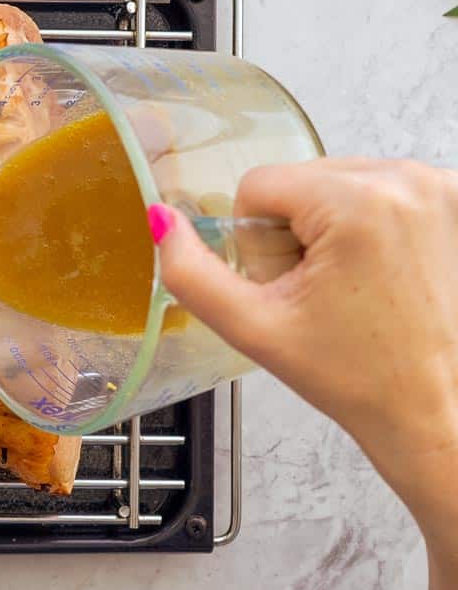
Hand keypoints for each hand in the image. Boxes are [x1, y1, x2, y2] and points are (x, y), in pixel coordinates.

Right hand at [153, 158, 457, 462]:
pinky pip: (378, 190)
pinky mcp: (457, 198)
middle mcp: (407, 180)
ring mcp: (441, 187)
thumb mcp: (254, 328)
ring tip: (353, 286)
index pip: (257, 186)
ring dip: (331, 229)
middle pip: (299, 181)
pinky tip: (382, 274)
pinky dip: (369, 226)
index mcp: (357, 202)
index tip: (292, 287)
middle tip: (322, 293)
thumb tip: (160, 219)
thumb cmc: (360, 376)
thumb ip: (191, 273)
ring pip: (336, 183)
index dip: (258, 245)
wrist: (436, 409)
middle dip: (295, 234)